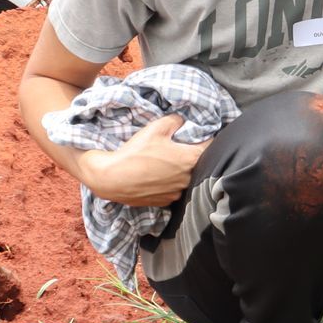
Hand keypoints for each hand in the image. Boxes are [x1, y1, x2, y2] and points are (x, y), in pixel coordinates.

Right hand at [79, 114, 208, 206]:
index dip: (204, 138)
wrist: (112, 178)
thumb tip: (183, 121)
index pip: (210, 146)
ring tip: (162, 163)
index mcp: (191, 159)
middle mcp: (188, 178)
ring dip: (179, 171)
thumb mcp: (156, 128)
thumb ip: (175, 121)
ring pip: (184, 178)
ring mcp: (177, 192)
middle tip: (176, 148)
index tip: (198, 135)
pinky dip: (168, 182)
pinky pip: (173, 189)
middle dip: (190, 155)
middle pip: (197, 163)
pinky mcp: (165, 201)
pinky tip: (155, 176)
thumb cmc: (135, 153)